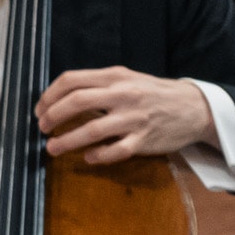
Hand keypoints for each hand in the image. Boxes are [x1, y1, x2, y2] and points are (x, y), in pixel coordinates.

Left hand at [36, 67, 214, 164]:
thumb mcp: (126, 79)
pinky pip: (115, 151)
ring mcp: (134, 118)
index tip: (40, 110)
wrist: (195, 107)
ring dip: (66, 141)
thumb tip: (58, 99)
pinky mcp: (144, 140)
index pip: (71, 80)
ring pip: (92, 131)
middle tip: (42, 129)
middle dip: (52, 117)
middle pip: (76, 102)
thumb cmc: (153, 94)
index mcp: (115, 77)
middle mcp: (124, 95)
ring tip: (52, 148)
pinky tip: (88, 157)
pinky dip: (97, 156)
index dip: (48, 96)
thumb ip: (97, 86)